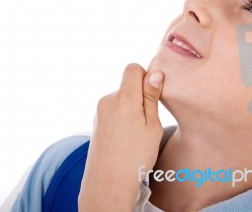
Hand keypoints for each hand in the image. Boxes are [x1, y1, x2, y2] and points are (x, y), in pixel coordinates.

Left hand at [79, 63, 164, 211]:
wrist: (107, 184)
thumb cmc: (135, 157)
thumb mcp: (152, 126)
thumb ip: (151, 97)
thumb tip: (155, 73)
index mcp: (123, 99)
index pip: (132, 68)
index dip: (145, 77)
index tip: (152, 95)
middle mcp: (107, 101)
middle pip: (127, 85)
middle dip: (139, 96)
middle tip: (147, 122)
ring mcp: (99, 112)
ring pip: (121, 99)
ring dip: (130, 108)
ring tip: (135, 134)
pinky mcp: (96, 122)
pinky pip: (113, 110)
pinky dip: (121, 117)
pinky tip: (125, 138)